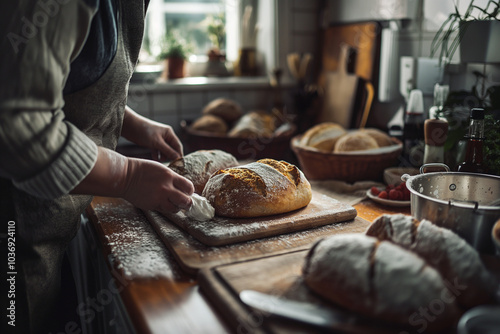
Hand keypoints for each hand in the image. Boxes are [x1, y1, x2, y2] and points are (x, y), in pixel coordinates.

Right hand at [71, 147, 193, 213]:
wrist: (124, 176)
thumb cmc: (143, 170)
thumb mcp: (161, 169)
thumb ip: (172, 178)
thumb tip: (183, 188)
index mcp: (169, 176)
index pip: (189, 187)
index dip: (190, 191)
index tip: (187, 191)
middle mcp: (166, 188)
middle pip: (185, 201)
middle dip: (187, 202)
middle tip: (185, 202)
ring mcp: (158, 198)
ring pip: (176, 209)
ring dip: (177, 207)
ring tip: (174, 204)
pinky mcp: (151, 205)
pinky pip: (164, 210)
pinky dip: (166, 208)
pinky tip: (163, 203)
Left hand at [145, 121, 182, 161]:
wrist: (130, 126)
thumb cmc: (144, 131)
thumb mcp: (157, 142)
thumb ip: (168, 150)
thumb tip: (178, 158)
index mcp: (169, 133)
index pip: (177, 145)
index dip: (179, 154)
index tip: (179, 164)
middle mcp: (165, 136)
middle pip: (172, 148)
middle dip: (170, 156)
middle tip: (169, 164)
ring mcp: (158, 140)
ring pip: (164, 150)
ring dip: (163, 156)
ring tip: (160, 161)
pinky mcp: (151, 143)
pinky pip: (157, 151)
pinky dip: (156, 155)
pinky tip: (155, 159)